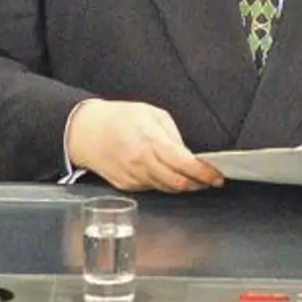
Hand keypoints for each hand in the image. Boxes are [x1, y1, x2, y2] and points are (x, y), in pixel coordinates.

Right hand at [65, 100, 224, 192]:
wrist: (85, 132)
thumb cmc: (118, 118)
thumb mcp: (150, 113)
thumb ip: (172, 134)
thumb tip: (188, 154)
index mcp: (150, 141)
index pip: (184, 163)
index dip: (204, 173)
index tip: (217, 176)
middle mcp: (141, 163)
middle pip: (178, 183)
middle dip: (198, 183)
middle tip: (211, 179)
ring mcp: (133, 177)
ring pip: (166, 188)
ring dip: (183, 185)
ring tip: (194, 178)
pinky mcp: (126, 186)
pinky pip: (152, 188)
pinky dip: (165, 184)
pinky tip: (170, 176)